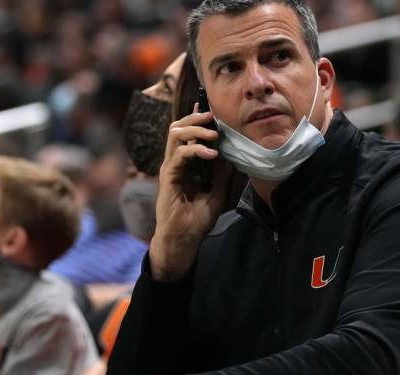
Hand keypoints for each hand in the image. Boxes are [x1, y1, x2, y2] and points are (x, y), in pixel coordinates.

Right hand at [150, 107, 230, 281]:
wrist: (184, 239)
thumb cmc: (197, 220)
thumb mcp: (217, 193)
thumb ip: (221, 174)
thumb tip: (231, 154)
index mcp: (186, 164)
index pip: (188, 135)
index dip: (198, 120)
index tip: (211, 111)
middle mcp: (176, 162)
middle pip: (178, 128)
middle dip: (195, 118)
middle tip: (212, 116)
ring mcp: (170, 168)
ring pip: (176, 135)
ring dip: (196, 130)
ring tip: (213, 135)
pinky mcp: (168, 176)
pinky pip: (179, 154)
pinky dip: (196, 150)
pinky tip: (211, 155)